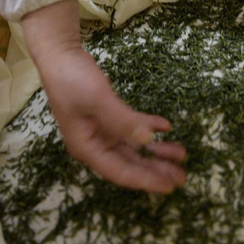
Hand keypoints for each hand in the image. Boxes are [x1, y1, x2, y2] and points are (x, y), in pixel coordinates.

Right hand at [21, 0, 186, 191]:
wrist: (60, 55)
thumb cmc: (73, 80)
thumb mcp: (98, 99)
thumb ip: (122, 120)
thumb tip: (147, 140)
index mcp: (87, 147)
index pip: (120, 171)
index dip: (145, 180)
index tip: (169, 187)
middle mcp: (95, 143)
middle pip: (130, 162)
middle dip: (156, 169)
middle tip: (183, 177)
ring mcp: (101, 129)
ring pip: (133, 145)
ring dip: (156, 150)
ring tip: (181, 153)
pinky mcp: (107, 114)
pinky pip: (132, 125)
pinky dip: (148, 125)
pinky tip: (166, 127)